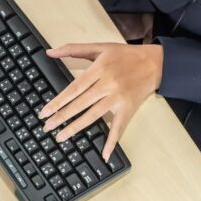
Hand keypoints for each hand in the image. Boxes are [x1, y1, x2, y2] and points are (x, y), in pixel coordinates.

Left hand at [38, 43, 162, 161]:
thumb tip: (50, 52)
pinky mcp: (128, 109)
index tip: (44, 112)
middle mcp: (108, 84)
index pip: (74, 88)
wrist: (155, 63)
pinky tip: (104, 154)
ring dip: (76, 128)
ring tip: (61, 137)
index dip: (58, 101)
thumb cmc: (126, 55)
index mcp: (99, 69)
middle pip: (80, 104)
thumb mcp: (100, 47)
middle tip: (47, 127)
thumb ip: (74, 49)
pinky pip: (119, 127)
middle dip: (62, 117)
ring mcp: (118, 99)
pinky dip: (112, 142)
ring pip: (93, 116)